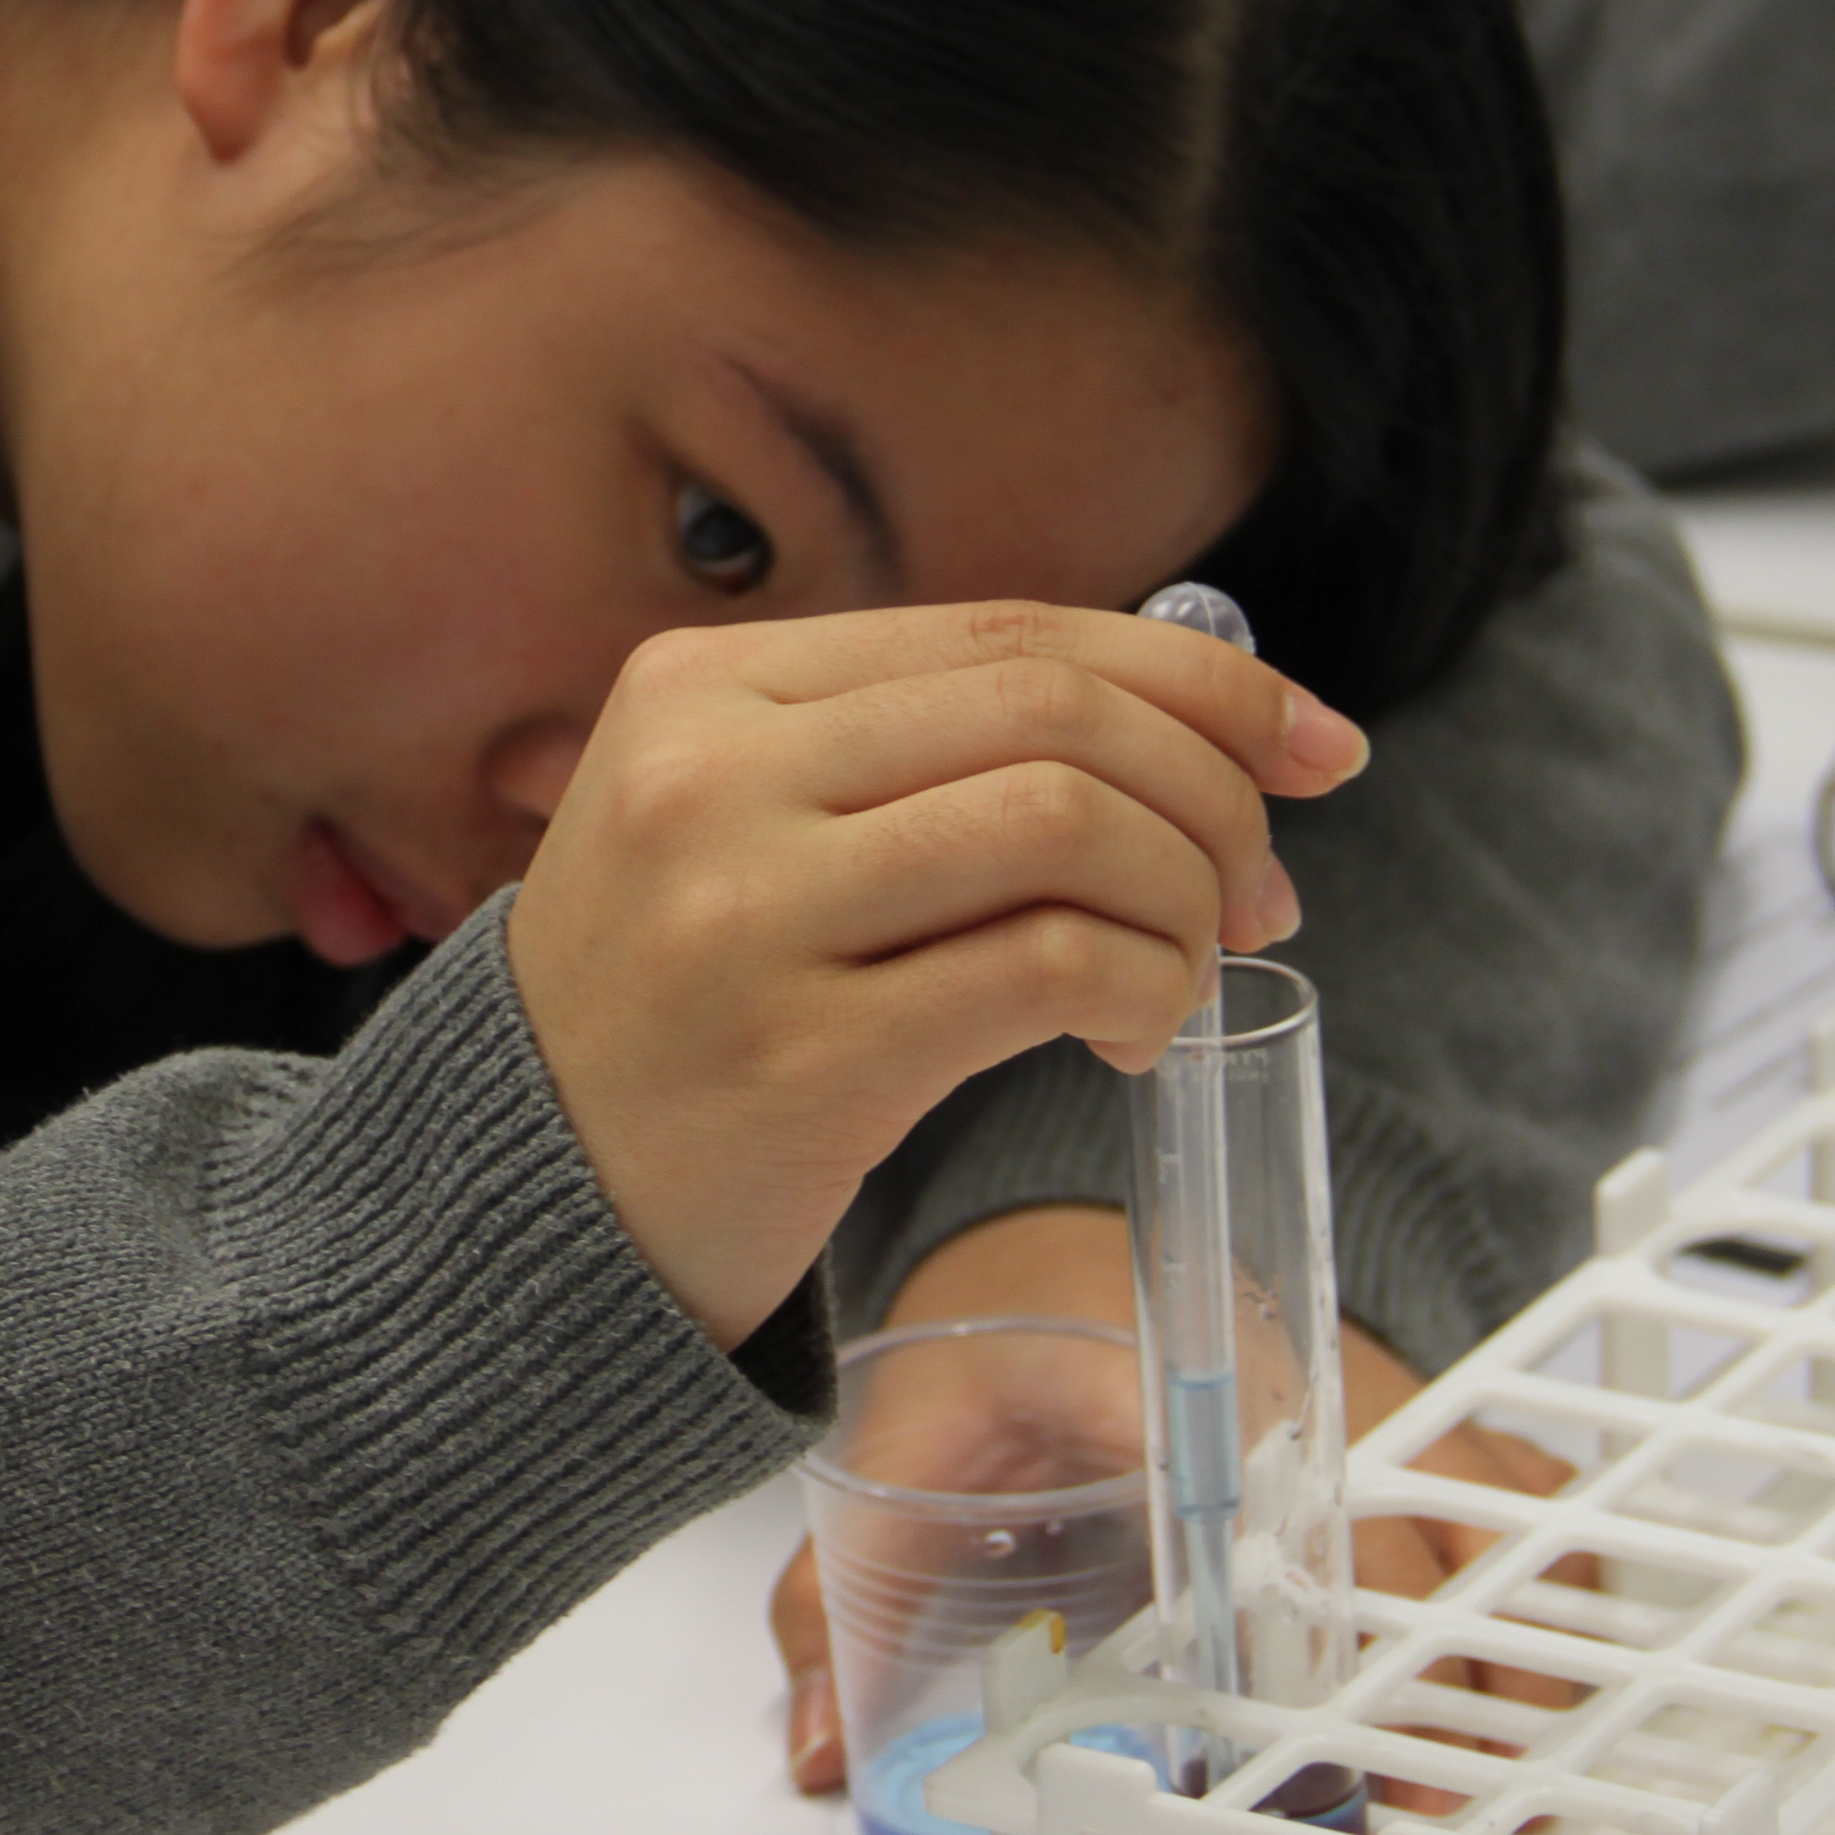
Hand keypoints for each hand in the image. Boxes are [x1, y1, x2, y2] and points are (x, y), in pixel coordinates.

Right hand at [508, 605, 1362, 1349]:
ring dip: (1183, 899)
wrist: (520, 1204)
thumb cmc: (677, 1012)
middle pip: (1056, 711)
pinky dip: (1141, 988)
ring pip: (1070, 824)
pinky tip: (1128, 1034)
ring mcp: (746, 913)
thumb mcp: (740, 826)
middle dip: (1214, 794)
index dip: (1199, 679)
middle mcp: (711, 775)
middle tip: (1261, 892)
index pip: (1010, 630)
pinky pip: (1048, 968)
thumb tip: (1213, 723)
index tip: (1314, 746)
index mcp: (703, 686)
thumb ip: (918, 753)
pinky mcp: (801, 1055)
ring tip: (1181, 972)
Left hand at [767, 1208, 1580, 1791]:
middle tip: (1414, 1814)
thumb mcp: (903, 1447)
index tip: (1304, 1748)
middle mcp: (1296, 1398)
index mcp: (1173, 1392)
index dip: (1290, 1648)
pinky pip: (1516, 1498)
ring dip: (1488, 1662)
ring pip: (1476, 1532)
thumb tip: (816, 1742)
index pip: (1257, 1529)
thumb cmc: (1003, 1344)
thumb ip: (841, 1595)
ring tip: (1494, 1788)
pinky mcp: (1414, 1425)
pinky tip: (1536, 1689)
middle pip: (1397, 1554)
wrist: (1074, 1233)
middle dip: (1414, 1694)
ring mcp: (1371, 1408)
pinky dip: (1537, 1586)